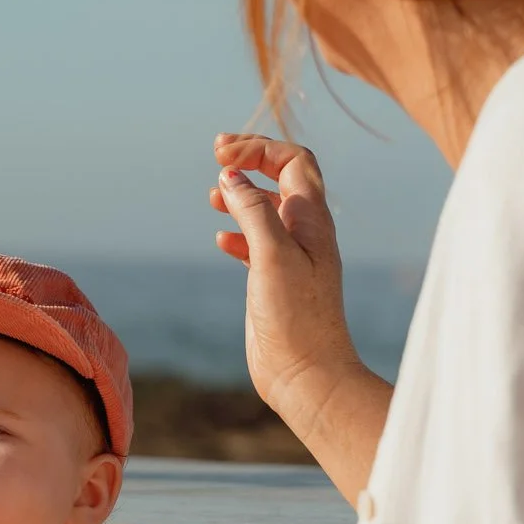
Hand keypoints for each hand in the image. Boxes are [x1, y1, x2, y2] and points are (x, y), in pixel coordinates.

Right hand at [211, 135, 357, 420]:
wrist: (307, 375)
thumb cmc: (296, 318)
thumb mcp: (271, 255)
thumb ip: (253, 211)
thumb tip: (231, 177)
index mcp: (311, 220)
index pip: (293, 160)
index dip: (259, 149)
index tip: (222, 155)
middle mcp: (304, 233)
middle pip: (283, 177)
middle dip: (251, 160)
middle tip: (216, 154)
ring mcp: (290, 257)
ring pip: (267, 209)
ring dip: (241, 195)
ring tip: (212, 195)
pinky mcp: (275, 282)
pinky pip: (257, 243)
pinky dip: (237, 232)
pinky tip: (220, 239)